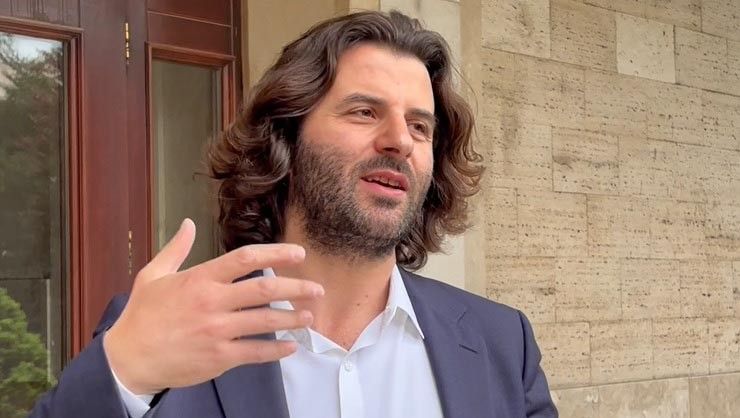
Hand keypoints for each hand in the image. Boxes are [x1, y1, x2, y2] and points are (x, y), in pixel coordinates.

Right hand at [103, 219, 322, 394]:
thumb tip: (188, 224)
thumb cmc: (141, 317)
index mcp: (200, 279)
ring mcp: (217, 331)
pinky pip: (256, 352)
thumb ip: (176, 248)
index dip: (277, 253)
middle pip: (265, 289)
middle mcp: (212, 302)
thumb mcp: (153, 275)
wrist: (127, 359)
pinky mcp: (219, 358)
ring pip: (266, 321)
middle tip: (317, 289)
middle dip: (297, 287)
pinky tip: (291, 345)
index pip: (246, 258)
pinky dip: (277, 349)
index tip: (299, 253)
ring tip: (309, 316)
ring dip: (293, 318)